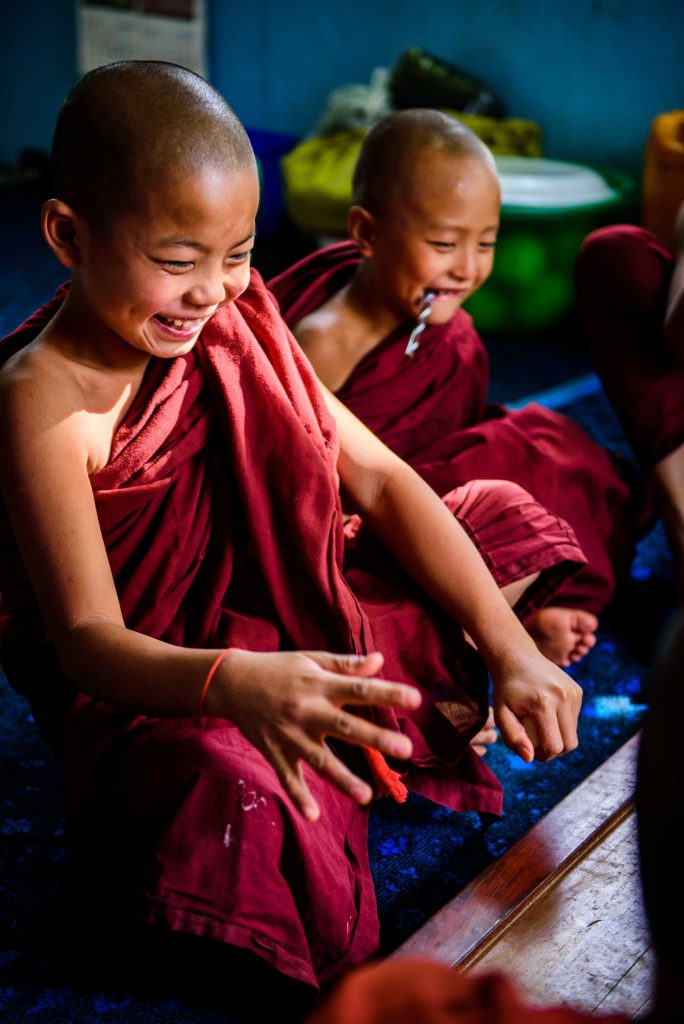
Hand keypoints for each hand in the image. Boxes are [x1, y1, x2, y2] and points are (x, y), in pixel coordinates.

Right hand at [213, 649, 420, 820]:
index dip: (387, 693)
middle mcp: (308, 711)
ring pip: (320, 760)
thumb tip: (380, 661)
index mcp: (320, 685)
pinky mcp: (275, 752)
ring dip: (343, 779)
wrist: (232, 682)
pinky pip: (289, 778)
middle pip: (346, 727)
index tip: (415, 699)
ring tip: (367, 796)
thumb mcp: (311, 659)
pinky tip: (314, 815)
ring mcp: (291, 735)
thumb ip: (346, 664)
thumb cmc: (278, 669)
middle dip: (376, 738)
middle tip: (405, 748)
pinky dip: (299, 797)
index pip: (359, 689)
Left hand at [490, 648, 582, 762]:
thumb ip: (513, 738)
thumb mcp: (501, 713)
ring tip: (539, 724)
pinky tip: (547, 711)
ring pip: (574, 733)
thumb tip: (530, 758)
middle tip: (537, 743)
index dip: (543, 756)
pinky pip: (574, 719)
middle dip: (554, 751)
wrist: (517, 657)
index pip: (554, 746)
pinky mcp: (578, 690)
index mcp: (543, 704)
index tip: (531, 751)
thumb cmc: (506, 689)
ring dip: (559, 736)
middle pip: (569, 744)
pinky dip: (563, 722)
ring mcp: (573, 692)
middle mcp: (563, 697)